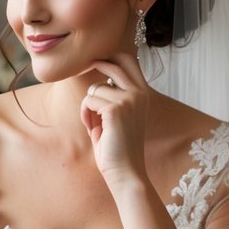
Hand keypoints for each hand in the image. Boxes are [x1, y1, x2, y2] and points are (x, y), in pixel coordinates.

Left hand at [80, 53, 150, 190]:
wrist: (125, 171)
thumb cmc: (118, 147)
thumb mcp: (119, 117)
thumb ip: (113, 98)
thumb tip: (99, 80)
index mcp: (143, 94)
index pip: (131, 60)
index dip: (113, 56)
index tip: (98, 59)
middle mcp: (139, 93)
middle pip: (116, 61)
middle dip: (98, 62)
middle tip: (87, 65)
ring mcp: (128, 100)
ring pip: (96, 88)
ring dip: (88, 105)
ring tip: (93, 124)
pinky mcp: (115, 109)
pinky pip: (89, 100)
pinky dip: (85, 114)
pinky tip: (91, 129)